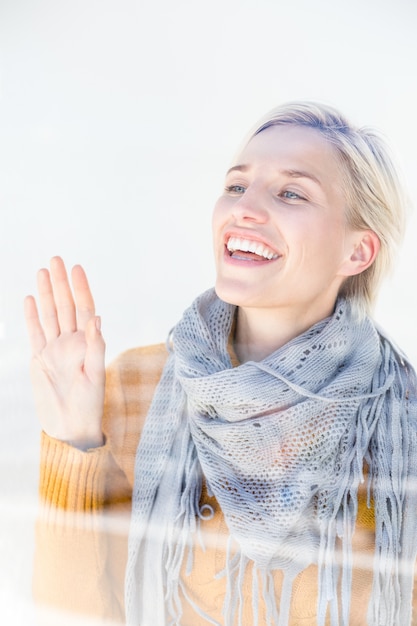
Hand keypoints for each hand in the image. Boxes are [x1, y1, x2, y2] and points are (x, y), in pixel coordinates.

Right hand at [24, 257, 105, 449]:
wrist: (70, 428)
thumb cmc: (90, 405)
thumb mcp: (96, 377)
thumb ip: (95, 348)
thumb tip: (97, 319)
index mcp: (87, 344)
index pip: (84, 310)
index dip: (81, 289)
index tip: (77, 268)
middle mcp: (71, 343)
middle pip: (65, 306)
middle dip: (61, 283)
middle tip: (56, 259)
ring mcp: (54, 349)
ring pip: (49, 315)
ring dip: (45, 294)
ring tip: (42, 272)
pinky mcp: (40, 359)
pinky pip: (34, 333)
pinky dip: (31, 316)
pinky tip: (29, 300)